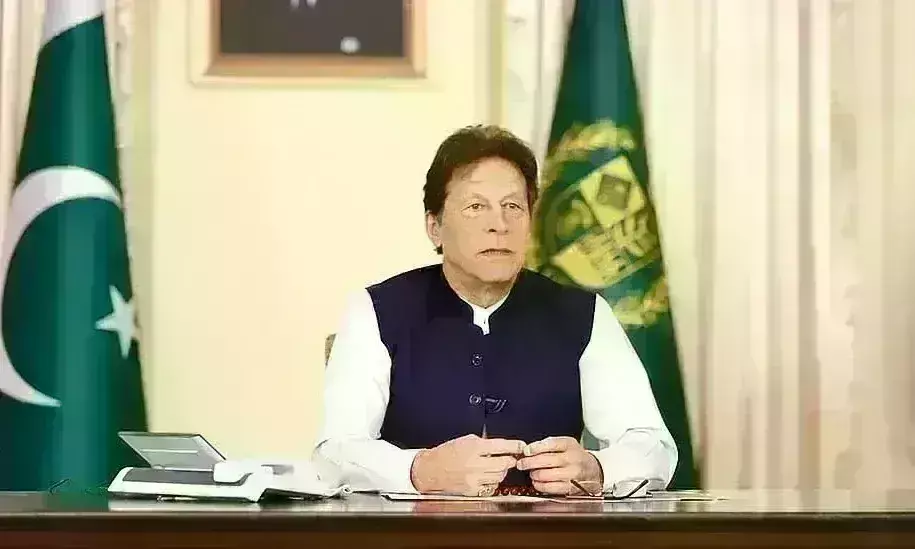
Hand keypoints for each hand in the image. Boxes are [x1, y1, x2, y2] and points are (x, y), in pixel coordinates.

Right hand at [410, 434, 524, 495]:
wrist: (430, 470)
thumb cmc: (446, 453)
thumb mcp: (465, 440)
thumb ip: (484, 443)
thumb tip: (502, 447)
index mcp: (474, 447)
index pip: (502, 446)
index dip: (515, 446)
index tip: (521, 446)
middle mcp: (475, 463)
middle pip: (504, 464)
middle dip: (510, 460)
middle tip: (510, 458)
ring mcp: (474, 479)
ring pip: (500, 476)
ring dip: (501, 471)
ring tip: (495, 467)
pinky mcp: (472, 490)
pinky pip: (491, 487)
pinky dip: (492, 481)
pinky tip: (486, 476)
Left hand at [516, 436, 602, 494]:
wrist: (593, 470)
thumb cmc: (575, 456)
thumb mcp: (565, 444)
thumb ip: (548, 444)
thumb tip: (528, 450)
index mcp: (569, 445)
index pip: (551, 444)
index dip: (536, 448)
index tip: (526, 451)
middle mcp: (572, 459)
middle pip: (546, 460)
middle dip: (529, 463)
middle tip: (521, 464)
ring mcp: (572, 474)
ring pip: (546, 475)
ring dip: (534, 474)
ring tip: (532, 473)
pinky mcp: (570, 488)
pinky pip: (550, 488)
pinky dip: (539, 485)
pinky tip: (537, 482)